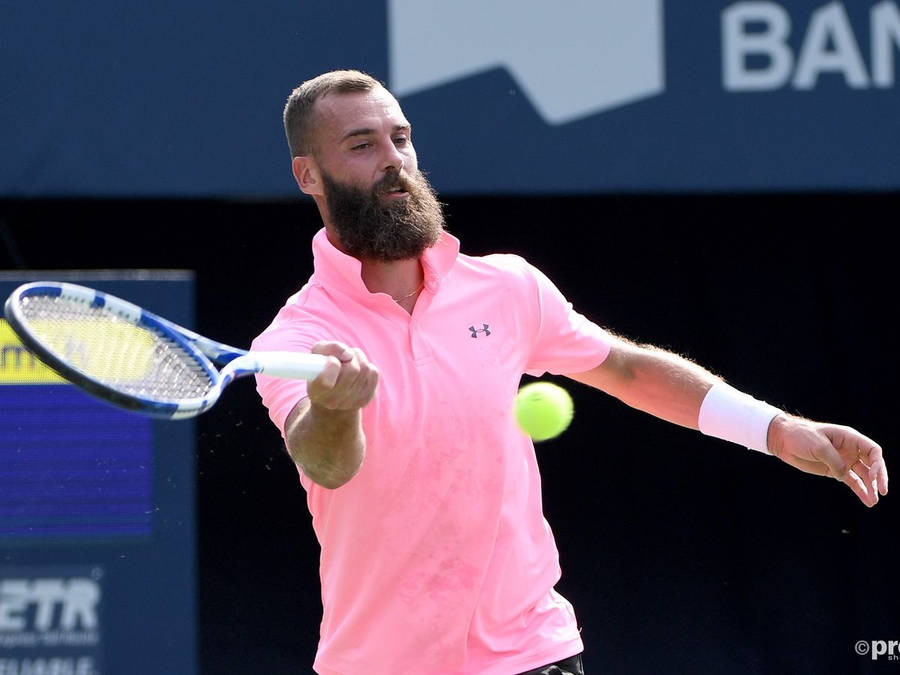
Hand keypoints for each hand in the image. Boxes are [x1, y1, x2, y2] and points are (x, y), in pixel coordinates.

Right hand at [308, 341, 378, 410]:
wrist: (332, 389)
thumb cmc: (322, 367)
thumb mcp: (318, 353)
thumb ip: (329, 348)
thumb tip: (348, 354)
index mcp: (315, 392)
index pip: (326, 383)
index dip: (332, 364)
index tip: (332, 359)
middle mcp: (331, 401)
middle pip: (352, 370)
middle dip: (349, 356)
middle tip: (343, 357)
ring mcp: (349, 403)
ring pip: (364, 369)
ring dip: (358, 357)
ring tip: (350, 359)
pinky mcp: (364, 399)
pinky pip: (373, 373)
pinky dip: (368, 366)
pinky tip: (358, 370)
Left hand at [768, 414, 888, 506]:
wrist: (784, 440)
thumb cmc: (801, 436)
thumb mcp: (819, 446)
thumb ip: (835, 461)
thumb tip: (844, 475)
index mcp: (849, 438)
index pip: (873, 450)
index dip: (878, 464)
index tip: (875, 477)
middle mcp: (850, 449)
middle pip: (872, 464)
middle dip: (879, 478)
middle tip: (883, 492)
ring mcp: (844, 460)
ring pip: (863, 475)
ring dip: (870, 488)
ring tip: (873, 502)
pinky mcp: (835, 471)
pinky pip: (852, 481)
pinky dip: (860, 490)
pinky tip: (867, 501)